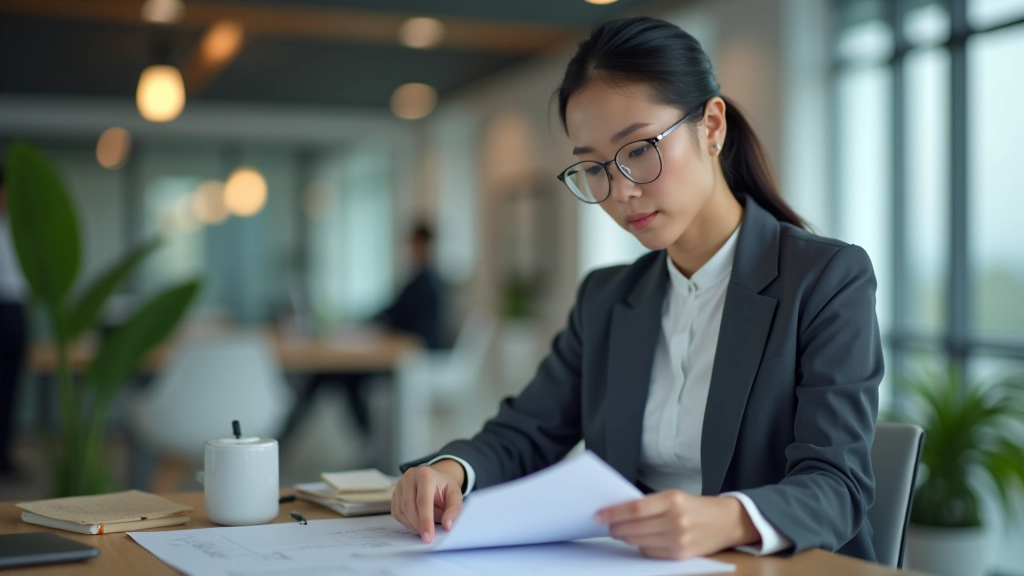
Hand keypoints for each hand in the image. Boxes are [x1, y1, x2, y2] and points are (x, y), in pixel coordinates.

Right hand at [391, 460, 464, 542]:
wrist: (435, 479)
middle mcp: (410, 476)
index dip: (425, 521)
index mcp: (426, 474)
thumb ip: (454, 510)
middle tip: (427, 537)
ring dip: (412, 524)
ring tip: (424, 527)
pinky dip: (406, 522)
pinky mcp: (394, 493)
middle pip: (409, 506)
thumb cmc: (445, 488)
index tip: (428, 537)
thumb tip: (447, 525)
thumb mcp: (455, 495)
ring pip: (401, 510)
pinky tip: (416, 522)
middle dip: (418, 525)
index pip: (423, 501)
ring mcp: (400, 484)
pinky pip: (396, 512)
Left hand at [595, 490, 759, 559]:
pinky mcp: (680, 555)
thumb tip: (619, 511)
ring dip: (626, 538)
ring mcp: (678, 540)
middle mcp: (675, 521)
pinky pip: (650, 553)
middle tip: (606, 525)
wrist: (725, 521)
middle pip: (634, 528)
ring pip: (639, 542)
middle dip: (615, 528)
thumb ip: (649, 504)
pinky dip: (641, 547)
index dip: (613, 513)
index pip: (634, 509)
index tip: (598, 515)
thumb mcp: (673, 496)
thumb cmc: (695, 506)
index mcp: (672, 500)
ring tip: (620, 532)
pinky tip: (640, 540)